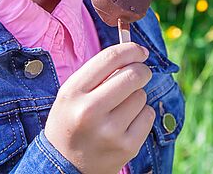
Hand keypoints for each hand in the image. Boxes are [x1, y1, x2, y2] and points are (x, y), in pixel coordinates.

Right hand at [44, 42, 154, 173]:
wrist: (64, 166)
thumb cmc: (72, 121)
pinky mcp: (126, 147)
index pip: (110, 58)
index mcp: (73, 93)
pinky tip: (125, 124)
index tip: (139, 51)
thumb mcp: (71, 94)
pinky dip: (142, 115)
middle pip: (133, 75)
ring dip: (136, 97)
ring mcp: (109, 131)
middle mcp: (89, 111)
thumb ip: (98, 73)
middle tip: (139, 74)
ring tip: (119, 109)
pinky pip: (148, 115)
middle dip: (141, 71)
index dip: (130, 49)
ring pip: (141, 95)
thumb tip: (134, 53)